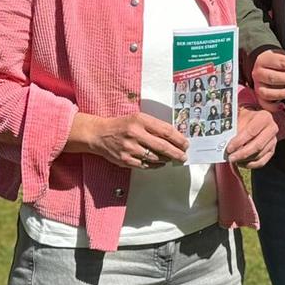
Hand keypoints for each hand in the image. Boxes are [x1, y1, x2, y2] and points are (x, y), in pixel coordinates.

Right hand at [66, 111, 187, 168]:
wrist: (99, 134)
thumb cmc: (122, 125)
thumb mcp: (138, 118)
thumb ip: (154, 126)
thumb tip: (174, 137)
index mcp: (140, 120)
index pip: (165, 131)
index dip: (178, 139)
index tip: (186, 144)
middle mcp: (135, 134)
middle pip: (163, 146)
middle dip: (177, 153)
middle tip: (184, 156)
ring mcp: (130, 148)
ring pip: (155, 157)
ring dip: (166, 159)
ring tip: (171, 158)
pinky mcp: (125, 160)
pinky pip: (146, 165)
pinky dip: (155, 165)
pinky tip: (160, 163)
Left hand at [225, 107, 279, 168]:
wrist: (252, 120)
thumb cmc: (244, 119)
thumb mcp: (239, 119)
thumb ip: (234, 130)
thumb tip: (227, 144)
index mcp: (264, 117)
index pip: (251, 132)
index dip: (239, 141)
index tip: (229, 148)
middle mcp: (272, 129)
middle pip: (257, 145)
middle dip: (242, 153)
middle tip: (231, 158)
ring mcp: (273, 140)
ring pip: (259, 155)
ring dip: (245, 160)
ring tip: (234, 160)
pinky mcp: (271, 150)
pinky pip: (261, 162)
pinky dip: (250, 165)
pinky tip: (241, 163)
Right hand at [251, 49, 284, 111]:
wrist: (264, 65)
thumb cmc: (277, 61)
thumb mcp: (284, 56)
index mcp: (265, 59)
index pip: (282, 62)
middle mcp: (258, 73)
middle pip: (273, 77)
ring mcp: (257, 85)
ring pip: (268, 92)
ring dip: (282, 93)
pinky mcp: (258, 96)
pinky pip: (265, 104)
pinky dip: (273, 106)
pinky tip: (283, 106)